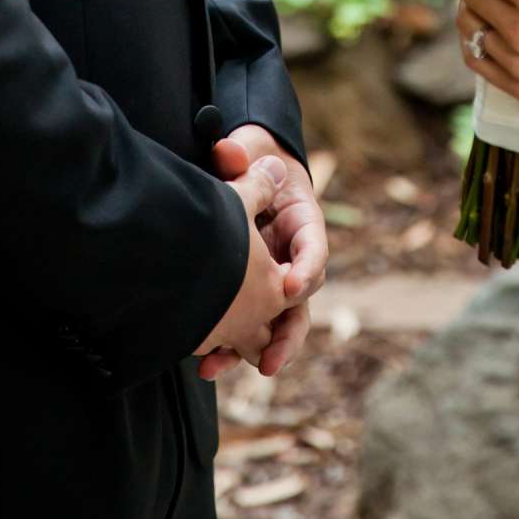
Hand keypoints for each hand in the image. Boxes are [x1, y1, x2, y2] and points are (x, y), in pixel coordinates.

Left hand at [198, 129, 327, 382]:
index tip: (289, 289)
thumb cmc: (253, 160)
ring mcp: (270, 278)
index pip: (314, 249)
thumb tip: (229, 153)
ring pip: (273, 324)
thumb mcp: (249, 151)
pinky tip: (205, 363)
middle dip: (287, 335)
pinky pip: (244, 325)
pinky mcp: (246, 292)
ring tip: (220, 367)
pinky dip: (228, 345)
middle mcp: (291, 257)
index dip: (305, 270)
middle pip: (299, 301)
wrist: (244, 171)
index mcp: (302, 222)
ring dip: (253, 350)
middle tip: (270, 361)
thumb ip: (239, 154)